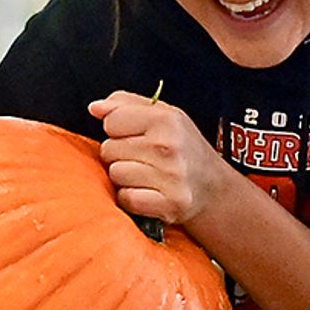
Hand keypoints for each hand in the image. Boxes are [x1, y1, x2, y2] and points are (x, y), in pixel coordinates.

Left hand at [88, 92, 236, 227]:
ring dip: (124, 177)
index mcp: (167, 119)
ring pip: (115, 174)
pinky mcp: (169, 204)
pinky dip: (131, 198)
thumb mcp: (163, 115)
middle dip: (119, 154)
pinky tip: (147, 192)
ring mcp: (171, 177)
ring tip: (145, 175)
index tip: (134, 136)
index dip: (117, 129)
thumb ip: (125, 105)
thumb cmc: (184, 149)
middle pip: (109, 149)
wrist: (214, 188)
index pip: (111, 121)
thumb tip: (95, 108)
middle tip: (142, 159)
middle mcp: (169, 146)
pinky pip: (126, 198)